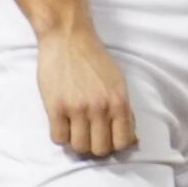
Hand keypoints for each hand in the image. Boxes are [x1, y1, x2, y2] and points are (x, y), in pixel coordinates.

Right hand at [37, 24, 137, 158]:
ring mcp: (77, 108)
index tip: (109, 137)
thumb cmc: (94, 59)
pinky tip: (63, 122)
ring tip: (76, 127)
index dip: (116, 144)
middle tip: (91, 133)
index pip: (123, 142)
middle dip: (96, 145)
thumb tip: (132, 138)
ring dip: (78, 141)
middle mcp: (100, 107)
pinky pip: (58, 139)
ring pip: (79, 147)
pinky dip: (61, 134)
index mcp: (119, 100)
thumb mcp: (118, 81)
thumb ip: (124, 109)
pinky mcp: (55, 107)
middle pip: (100, 150)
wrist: (68, 37)